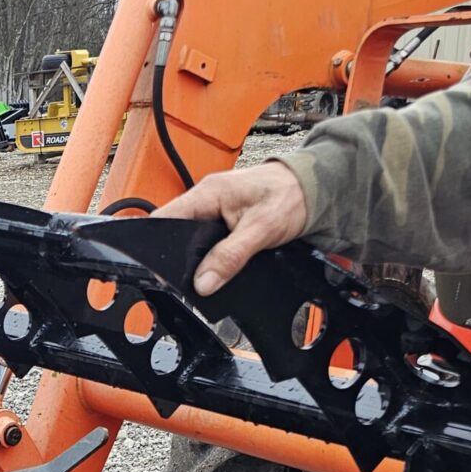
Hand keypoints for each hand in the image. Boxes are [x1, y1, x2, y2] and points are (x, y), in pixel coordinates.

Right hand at [154, 161, 309, 297]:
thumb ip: (230, 256)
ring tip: (201, 277)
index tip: (158, 270)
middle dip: (176, 257)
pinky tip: (215, 268)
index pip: (165, 218)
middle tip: (183, 281)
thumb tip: (203, 283)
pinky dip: (209, 256)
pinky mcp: (223, 221)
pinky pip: (206, 242)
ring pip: (190, 240)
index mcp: (208, 193)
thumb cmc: (291, 195)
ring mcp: (214, 210)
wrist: (314, 188)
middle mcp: (206, 199)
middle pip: (174, 232)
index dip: (155, 244)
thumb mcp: (261, 229)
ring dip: (194, 259)